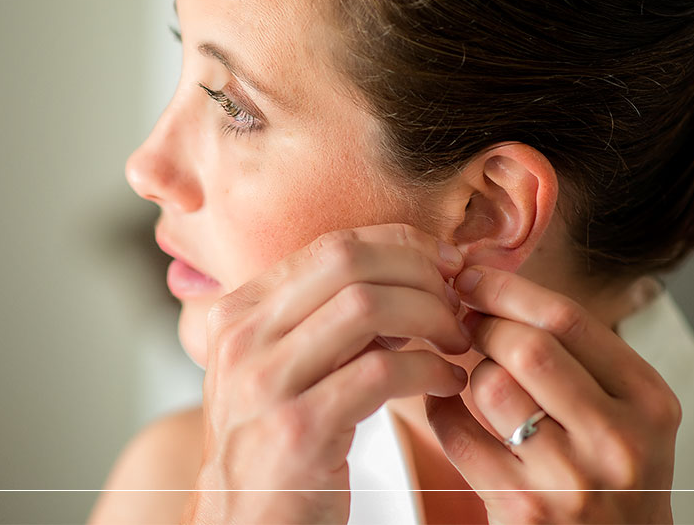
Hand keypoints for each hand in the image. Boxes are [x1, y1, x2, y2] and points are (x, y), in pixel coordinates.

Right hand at [185, 224, 471, 524]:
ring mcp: (266, 383)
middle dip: (418, 272)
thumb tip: (399, 275)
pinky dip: (429, 369)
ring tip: (456, 341)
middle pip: (347, 262)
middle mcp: (242, 338)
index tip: (443, 262)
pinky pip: (383, 372)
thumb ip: (318, 321)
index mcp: (237, 313)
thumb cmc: (272, 449)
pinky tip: (447, 382)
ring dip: (429, 316)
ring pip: (366, 306)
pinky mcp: (299, 430)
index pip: (330, 245)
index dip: (399, 244)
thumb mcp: (277, 370)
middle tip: (456, 301)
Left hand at [426, 267, 680, 523]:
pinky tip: (448, 405)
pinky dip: (441, 408)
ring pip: (491, 386)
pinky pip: (458, 434)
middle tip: (463, 319)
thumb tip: (497, 287)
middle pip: (527, 346)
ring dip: (468, 370)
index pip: (568, 319)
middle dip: (483, 323)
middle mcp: (617, 440)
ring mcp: (571, 479)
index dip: (508, 289)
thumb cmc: (613, 476)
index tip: (474, 276)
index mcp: (648, 401)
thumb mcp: (628, 411)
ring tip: (472, 373)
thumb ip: (581, 354)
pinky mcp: (523, 509)